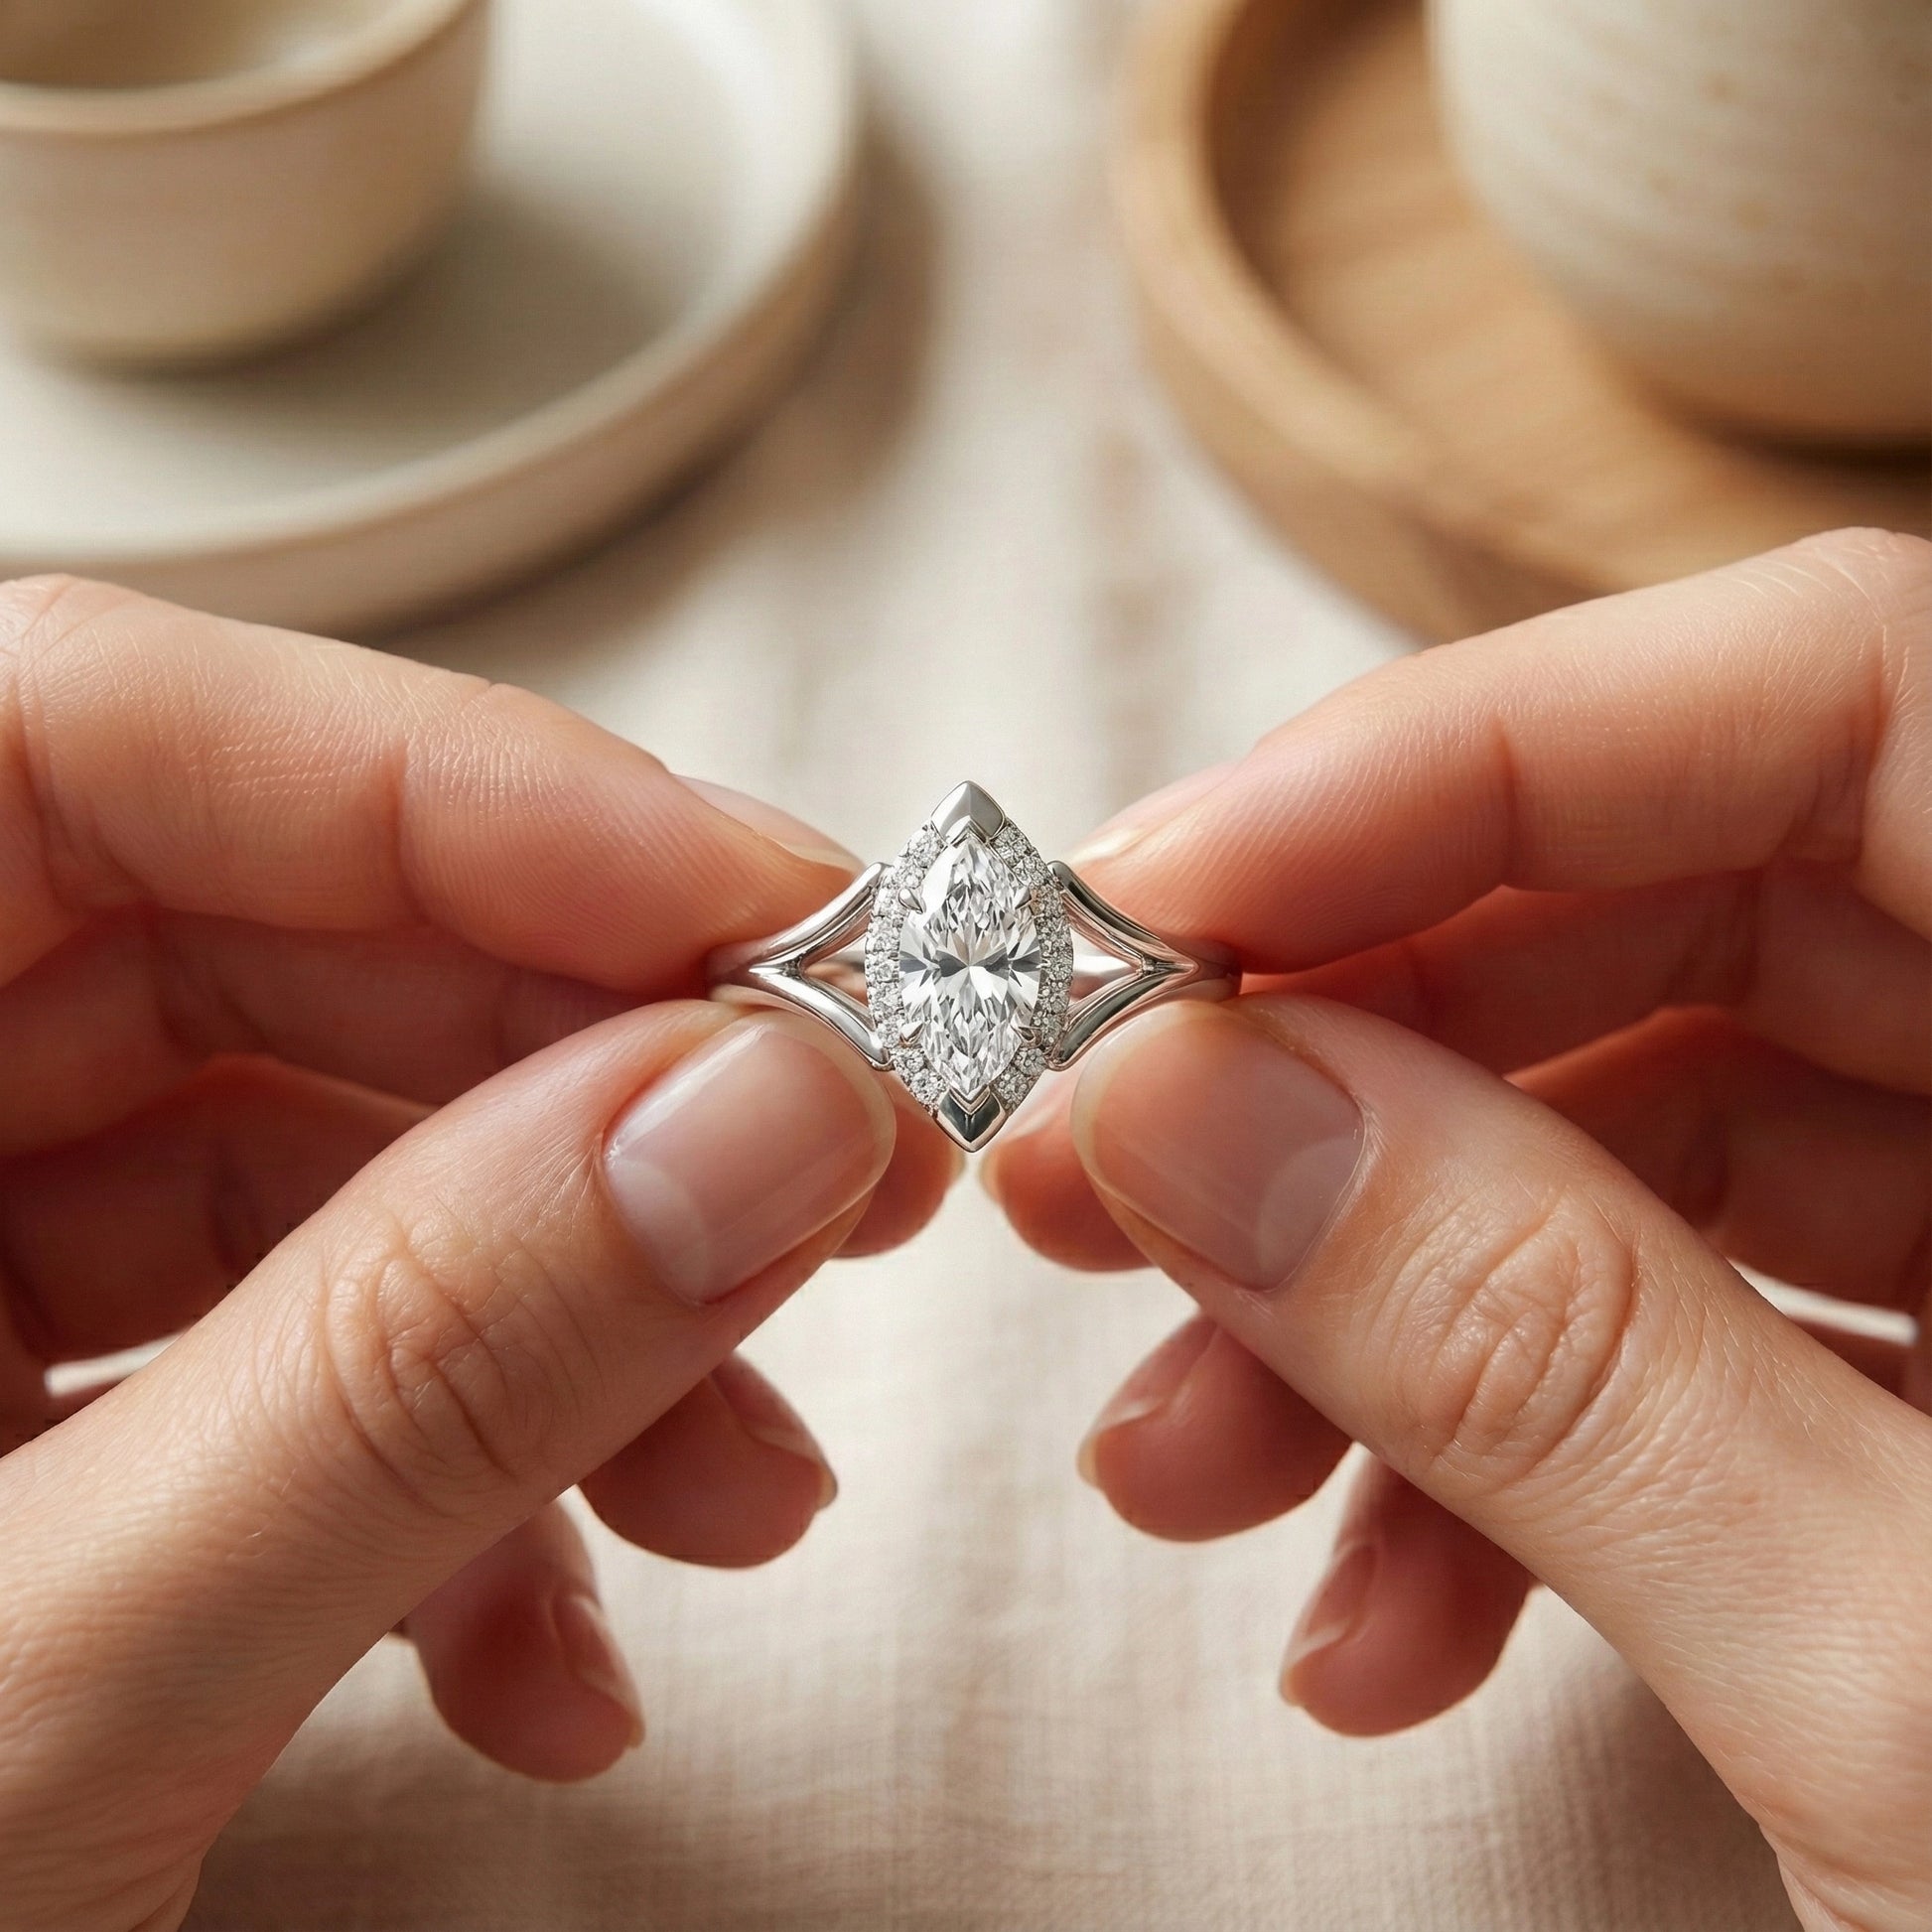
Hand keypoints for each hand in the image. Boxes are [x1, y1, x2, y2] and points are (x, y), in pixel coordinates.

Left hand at [0, 578, 957, 1931]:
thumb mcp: (18, 1713)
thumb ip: (404, 1380)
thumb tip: (759, 1121)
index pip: (95, 742)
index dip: (462, 793)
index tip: (765, 922)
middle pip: (261, 945)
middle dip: (587, 1079)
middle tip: (831, 1175)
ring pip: (315, 1162)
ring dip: (570, 1314)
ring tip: (737, 1485)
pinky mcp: (9, 1425)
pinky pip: (284, 1351)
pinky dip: (461, 1475)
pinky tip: (556, 1646)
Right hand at [983, 530, 1931, 1931]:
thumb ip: (1555, 1369)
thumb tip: (1188, 1110)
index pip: (1839, 693)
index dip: (1458, 757)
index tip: (1151, 909)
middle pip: (1692, 898)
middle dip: (1346, 1048)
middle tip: (1088, 1177)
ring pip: (1656, 1116)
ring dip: (1379, 1280)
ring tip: (1183, 1464)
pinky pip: (1704, 1303)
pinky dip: (1505, 1427)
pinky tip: (1378, 1605)